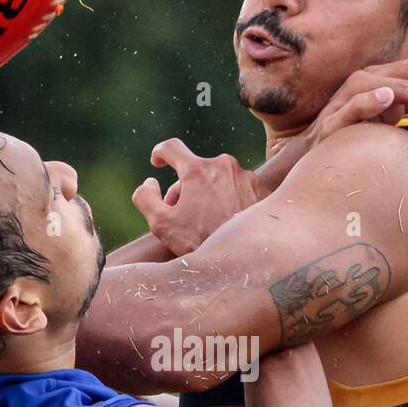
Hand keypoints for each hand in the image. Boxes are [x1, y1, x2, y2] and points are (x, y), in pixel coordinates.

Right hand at [132, 140, 255, 257]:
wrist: (248, 258)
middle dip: (185, 188)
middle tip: (182, 215)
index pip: (171, 148)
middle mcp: (224, 165)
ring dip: (208, 194)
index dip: (160, 153)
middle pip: (196, 169)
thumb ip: (146, 198)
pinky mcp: (262, 188)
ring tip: (208, 223)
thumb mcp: (162, 225)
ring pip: (218, 178)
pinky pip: (238, 187)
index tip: (158, 163)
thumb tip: (150, 182)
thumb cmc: (203, 243)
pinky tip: (228, 223)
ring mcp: (246, 176)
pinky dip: (230, 200)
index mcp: (198, 170)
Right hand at [258, 55, 407, 193]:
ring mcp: (350, 97)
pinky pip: (356, 104)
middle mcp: (367, 82)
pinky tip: (390, 97)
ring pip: (394, 86)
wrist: (309, 163)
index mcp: (381, 80)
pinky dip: (373, 99)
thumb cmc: (350, 142)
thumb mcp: (386, 124)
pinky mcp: (335, 118)